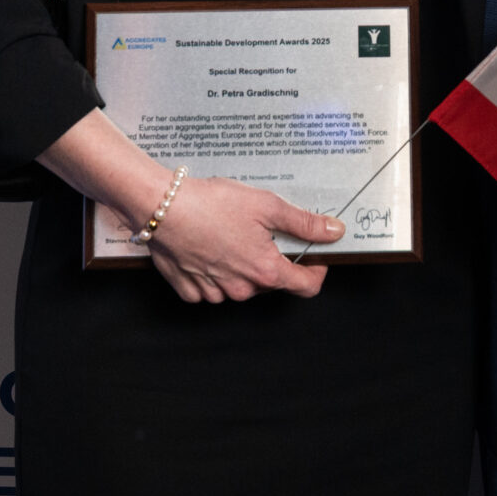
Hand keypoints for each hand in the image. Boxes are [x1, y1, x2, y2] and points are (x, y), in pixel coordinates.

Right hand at [146, 177, 343, 303]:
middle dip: (272, 261)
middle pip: (270, 282)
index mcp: (265, 270)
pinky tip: (209, 248)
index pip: (306, 286)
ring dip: (242, 267)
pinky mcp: (190, 290)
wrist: (163, 207)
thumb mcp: (266, 205)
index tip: (314, 256)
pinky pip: (211, 288)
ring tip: (229, 235)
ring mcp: (214, 292)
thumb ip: (303, 223)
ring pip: (240, 286)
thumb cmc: (211, 204)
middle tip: (260, 232)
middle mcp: (241, 289)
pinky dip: (214, 273)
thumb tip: (333, 231)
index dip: (316, 270)